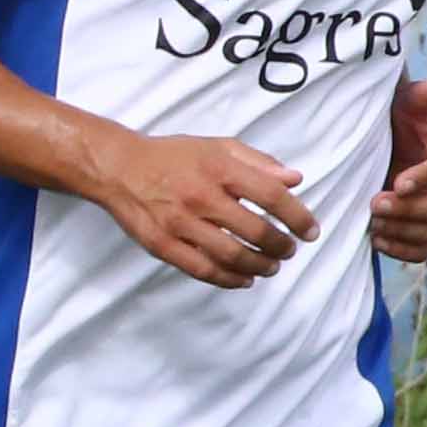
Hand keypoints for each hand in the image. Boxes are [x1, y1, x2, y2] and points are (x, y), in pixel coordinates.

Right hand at [91, 130, 318, 288]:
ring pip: (232, 255)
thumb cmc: (170, 156)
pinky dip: (228, 279)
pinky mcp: (162, 244)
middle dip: (281, 246)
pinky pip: (202, 269)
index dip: (298, 217)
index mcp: (219, 169)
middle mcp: (201, 197)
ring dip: (259, 266)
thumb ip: (258, 162)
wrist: (117, 168)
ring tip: (270, 267)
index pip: (272, 196)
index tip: (310, 231)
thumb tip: (294, 180)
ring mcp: (180, 224)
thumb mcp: (217, 146)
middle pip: (256, 231)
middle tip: (288, 250)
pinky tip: (243, 280)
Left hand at [373, 77, 426, 266]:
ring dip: (402, 230)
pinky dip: (402, 250)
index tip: (399, 182)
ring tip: (372, 221)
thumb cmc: (400, 126)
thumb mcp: (406, 108)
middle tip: (375, 203)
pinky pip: (424, 251)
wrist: (388, 152)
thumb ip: (418, 99)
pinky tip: (377, 240)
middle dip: (410, 208)